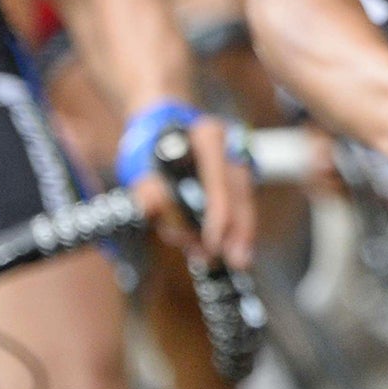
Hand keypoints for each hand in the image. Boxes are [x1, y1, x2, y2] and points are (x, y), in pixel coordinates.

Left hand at [115, 103, 256, 268]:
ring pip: (245, 198)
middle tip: (238, 260)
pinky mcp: (240, 170)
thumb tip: (155, 211)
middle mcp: (229, 145)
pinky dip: (238, 223)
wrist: (163, 128)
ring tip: (232, 258)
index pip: (218, 181)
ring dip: (240, 230)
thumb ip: (148, 193)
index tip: (214, 243)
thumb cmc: (150, 152)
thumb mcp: (142, 171)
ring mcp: (238, 156)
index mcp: (207, 138)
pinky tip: (235, 244)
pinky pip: (243, 200)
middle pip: (239, 192)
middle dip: (239, 229)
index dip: (219, 215)